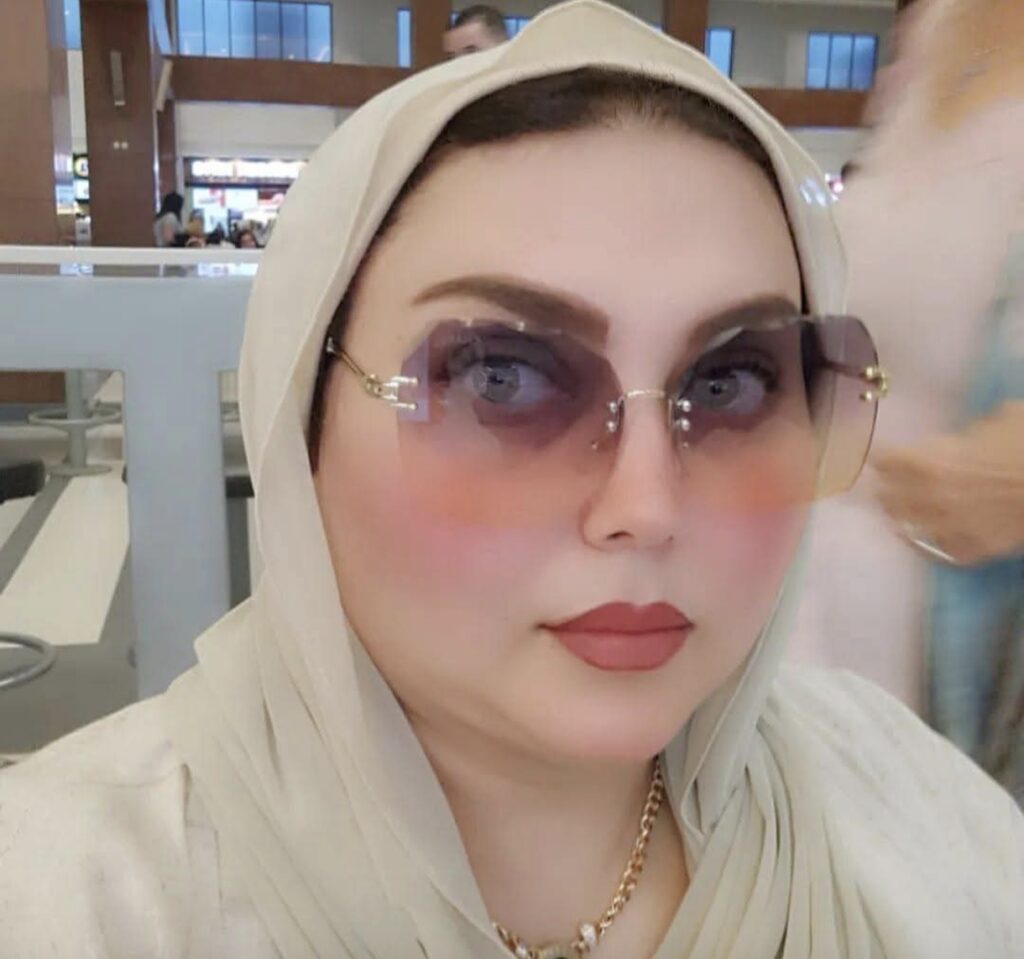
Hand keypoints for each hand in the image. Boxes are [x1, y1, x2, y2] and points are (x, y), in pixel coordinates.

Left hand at [873, 402, 1023, 564]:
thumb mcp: (1000, 419)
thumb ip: (968, 434)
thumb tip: (965, 440)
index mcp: (928, 460)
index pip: (884, 460)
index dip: (884, 457)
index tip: (884, 456)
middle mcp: (929, 496)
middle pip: (886, 497)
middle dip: (886, 489)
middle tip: (887, 485)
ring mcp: (948, 526)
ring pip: (906, 527)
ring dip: (902, 517)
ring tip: (900, 513)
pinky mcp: (973, 548)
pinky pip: (942, 551)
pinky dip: (936, 542)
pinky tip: (936, 537)